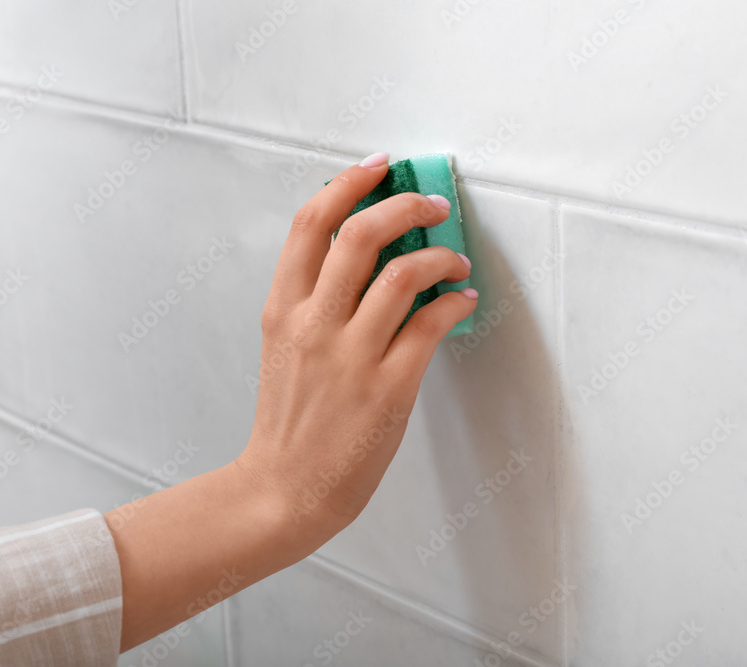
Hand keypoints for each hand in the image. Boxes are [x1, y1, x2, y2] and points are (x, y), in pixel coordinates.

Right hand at [235, 151, 476, 549]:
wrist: (284, 487)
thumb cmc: (289, 417)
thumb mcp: (283, 344)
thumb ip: (314, 297)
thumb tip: (368, 251)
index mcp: (282, 308)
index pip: (310, 223)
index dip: (348, 183)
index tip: (379, 167)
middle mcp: (313, 324)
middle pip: (359, 233)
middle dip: (404, 205)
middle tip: (431, 205)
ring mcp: (350, 357)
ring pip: (401, 274)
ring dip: (440, 255)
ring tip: (456, 258)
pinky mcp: (387, 388)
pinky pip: (430, 325)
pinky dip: (456, 302)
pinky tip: (464, 299)